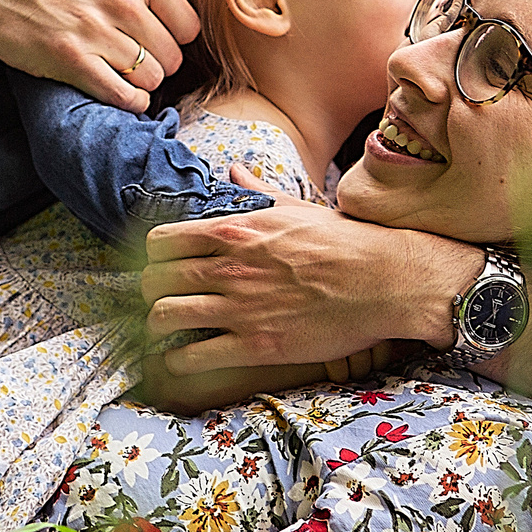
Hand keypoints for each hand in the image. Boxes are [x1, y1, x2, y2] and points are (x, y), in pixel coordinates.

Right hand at [0, 0, 198, 111]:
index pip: (188, 25)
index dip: (173, 36)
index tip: (152, 36)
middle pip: (172, 56)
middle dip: (158, 61)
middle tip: (134, 56)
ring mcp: (96, 30)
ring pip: (151, 79)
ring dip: (141, 82)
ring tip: (121, 70)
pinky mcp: (71, 59)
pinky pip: (124, 96)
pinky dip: (128, 101)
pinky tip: (118, 91)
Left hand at [139, 200, 480, 371]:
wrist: (385, 280)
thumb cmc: (344, 242)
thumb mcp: (295, 207)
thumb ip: (256, 193)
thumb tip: (234, 170)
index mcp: (235, 232)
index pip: (162, 240)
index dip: (151, 256)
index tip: (158, 265)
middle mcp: (229, 268)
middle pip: (154, 279)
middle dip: (147, 291)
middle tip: (156, 299)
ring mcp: (240, 308)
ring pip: (163, 317)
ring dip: (156, 325)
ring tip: (165, 331)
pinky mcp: (255, 345)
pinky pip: (193, 356)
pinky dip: (177, 360)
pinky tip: (182, 358)